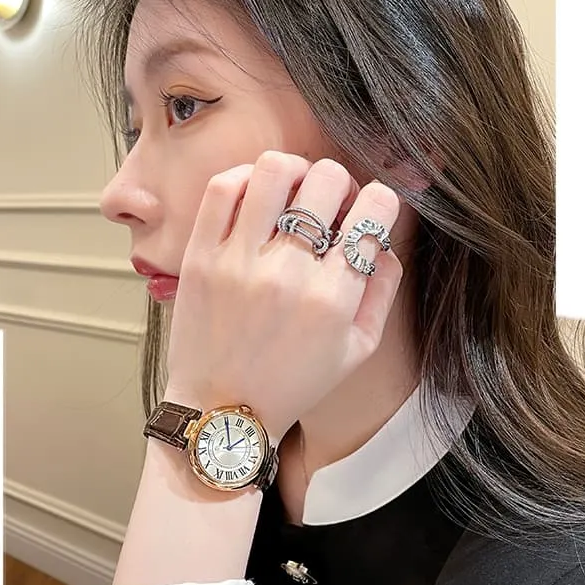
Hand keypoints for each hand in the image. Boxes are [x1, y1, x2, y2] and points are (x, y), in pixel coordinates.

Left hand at [164, 152, 402, 444]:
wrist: (223, 413)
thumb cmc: (292, 384)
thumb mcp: (357, 351)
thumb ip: (382, 292)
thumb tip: (384, 241)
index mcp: (334, 298)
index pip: (375, 209)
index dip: (379, 200)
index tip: (367, 211)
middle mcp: (288, 273)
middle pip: (328, 180)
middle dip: (339, 183)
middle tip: (329, 204)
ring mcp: (239, 261)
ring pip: (274, 171)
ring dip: (294, 171)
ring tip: (293, 191)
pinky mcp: (200, 257)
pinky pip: (223, 189)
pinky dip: (245, 177)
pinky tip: (256, 195)